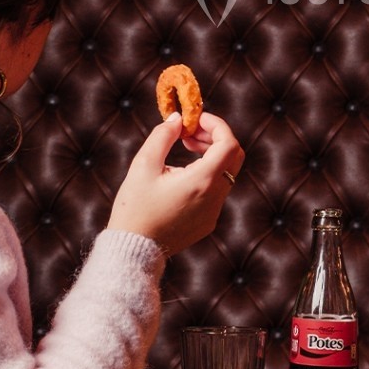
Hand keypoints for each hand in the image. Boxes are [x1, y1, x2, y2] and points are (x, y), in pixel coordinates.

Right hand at [107, 110, 243, 256]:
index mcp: (202, 181)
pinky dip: (207, 174)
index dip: (217, 125)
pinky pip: (217, 191)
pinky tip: (181, 175)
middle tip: (191, 132)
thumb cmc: (135, 207)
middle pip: (234, 157)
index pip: (228, 144)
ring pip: (226, 173)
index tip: (197, 119)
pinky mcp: (209, 221)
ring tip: (184, 148)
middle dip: (216, 138)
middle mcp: (214, 197)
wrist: (134, 249)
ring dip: (211, 155)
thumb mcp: (143, 165)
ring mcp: (214, 212)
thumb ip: (163, 136)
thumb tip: (178, 119)